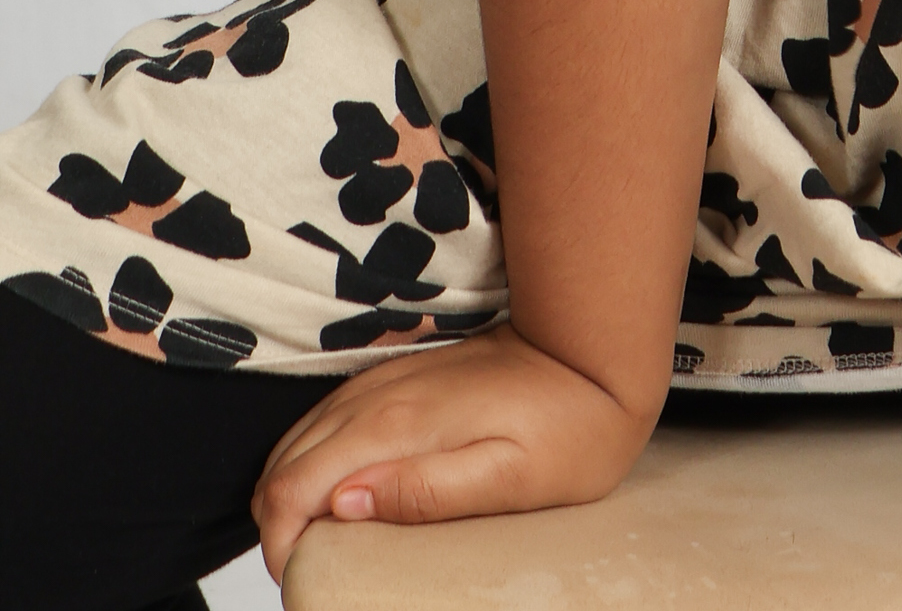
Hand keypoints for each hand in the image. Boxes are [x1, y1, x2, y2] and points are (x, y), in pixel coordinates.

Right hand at [251, 320, 654, 582]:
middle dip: (279, 528)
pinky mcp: (397, 377)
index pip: (289, 489)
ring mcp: (384, 381)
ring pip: (296, 441)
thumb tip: (344, 504)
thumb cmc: (567, 425)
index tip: (308, 582)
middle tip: (317, 573)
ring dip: (291, 496)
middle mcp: (378, 397)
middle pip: (280, 467)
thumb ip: (423, 492)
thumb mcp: (509, 477)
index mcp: (396, 428)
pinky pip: (326, 420)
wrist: (594, 346)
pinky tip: (339, 495)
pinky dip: (311, 463)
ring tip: (327, 546)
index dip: (280, 547)